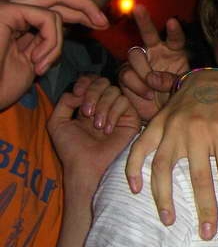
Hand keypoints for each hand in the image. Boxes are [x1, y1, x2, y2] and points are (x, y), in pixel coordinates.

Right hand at [0, 0, 107, 109]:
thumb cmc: (2, 86)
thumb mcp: (34, 60)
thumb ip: (48, 41)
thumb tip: (73, 27)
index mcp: (18, 19)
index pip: (54, 3)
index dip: (80, 9)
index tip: (101, 23)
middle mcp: (12, 8)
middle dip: (85, 5)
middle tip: (104, 22)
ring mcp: (7, 7)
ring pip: (54, 9)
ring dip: (57, 43)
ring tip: (43, 65)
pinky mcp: (5, 10)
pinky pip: (47, 18)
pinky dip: (51, 41)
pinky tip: (36, 61)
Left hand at [48, 75, 140, 199]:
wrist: (87, 165)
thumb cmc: (72, 148)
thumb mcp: (57, 122)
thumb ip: (64, 101)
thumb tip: (80, 91)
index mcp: (87, 103)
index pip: (90, 81)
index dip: (85, 82)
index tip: (78, 93)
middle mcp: (103, 104)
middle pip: (103, 82)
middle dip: (93, 93)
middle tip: (86, 112)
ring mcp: (118, 110)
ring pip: (114, 91)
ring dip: (103, 106)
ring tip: (97, 126)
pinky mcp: (131, 117)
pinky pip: (124, 102)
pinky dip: (114, 113)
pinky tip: (108, 130)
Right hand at [118, 4, 188, 119]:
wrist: (162, 115)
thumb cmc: (177, 98)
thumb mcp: (181, 88)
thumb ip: (170, 80)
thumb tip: (152, 78)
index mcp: (174, 52)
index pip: (175, 39)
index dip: (174, 31)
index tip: (172, 22)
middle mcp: (156, 53)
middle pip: (149, 34)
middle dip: (144, 20)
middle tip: (139, 8)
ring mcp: (140, 63)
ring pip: (135, 55)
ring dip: (143, 71)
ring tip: (153, 88)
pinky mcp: (127, 75)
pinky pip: (127, 74)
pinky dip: (137, 85)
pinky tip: (147, 94)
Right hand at [125, 69, 217, 239]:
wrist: (209, 80)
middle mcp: (197, 129)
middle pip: (199, 177)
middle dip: (204, 208)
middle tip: (206, 233)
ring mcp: (173, 127)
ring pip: (164, 167)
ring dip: (164, 197)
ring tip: (169, 221)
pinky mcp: (157, 124)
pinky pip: (139, 148)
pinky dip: (133, 168)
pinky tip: (135, 189)